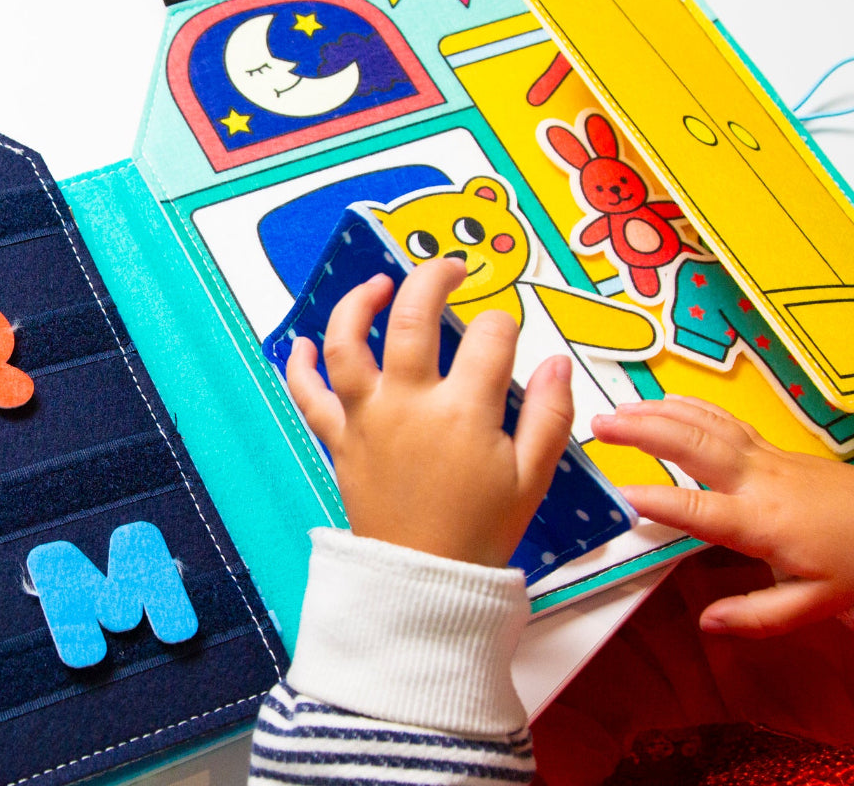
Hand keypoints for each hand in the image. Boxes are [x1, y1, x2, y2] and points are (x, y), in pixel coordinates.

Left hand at [286, 257, 574, 567]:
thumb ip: (550, 414)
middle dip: (435, 279)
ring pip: (347, 344)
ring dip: (359, 303)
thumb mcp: (533, 477)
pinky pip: (308, 397)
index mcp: (463, 412)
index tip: (508, 331)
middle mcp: (409, 404)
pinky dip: (299, 367)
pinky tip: (301, 344)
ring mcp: (367, 419)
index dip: (505, 323)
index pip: (490, 337)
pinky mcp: (340, 440)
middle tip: (452, 269)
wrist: (425, 584)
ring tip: (379, 283)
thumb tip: (555, 362)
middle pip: (413, 318)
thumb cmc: (481, 529)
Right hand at [591, 397, 853, 636]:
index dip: (657, 500)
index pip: (699, 508)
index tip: (617, 494)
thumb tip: (706, 624)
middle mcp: (758, 479)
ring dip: (658, 411)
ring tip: (617, 410)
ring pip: (705, 423)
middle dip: (644, 431)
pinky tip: (664, 403)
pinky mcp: (771, 446)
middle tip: (600, 426)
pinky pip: (722, 418)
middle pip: (694, 444)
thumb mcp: (814, 606)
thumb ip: (756, 617)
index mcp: (763, 521)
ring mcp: (764, 456)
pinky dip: (688, 406)